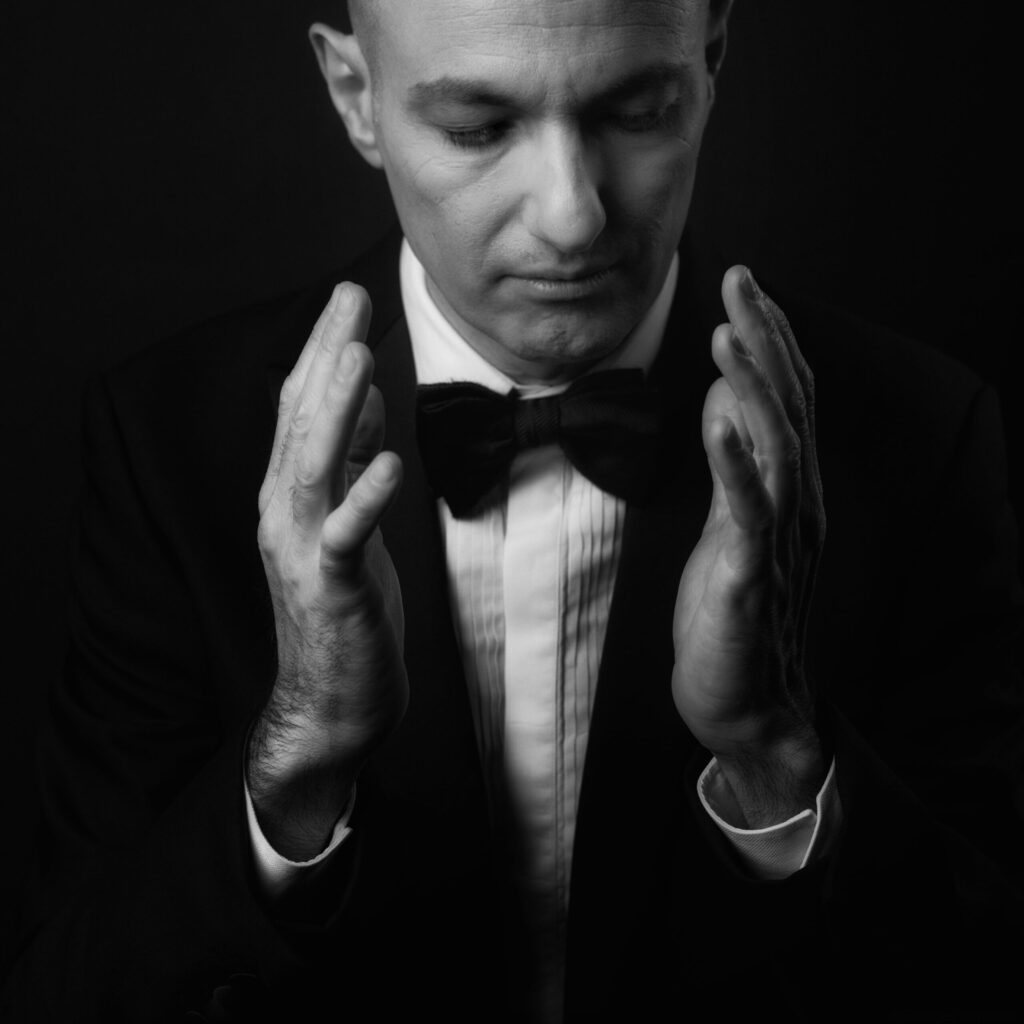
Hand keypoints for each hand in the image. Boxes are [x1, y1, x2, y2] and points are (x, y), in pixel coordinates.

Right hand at [248, 283, 406, 858]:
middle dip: (324, 357)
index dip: (319, 352)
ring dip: (333, 410)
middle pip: (300, 424)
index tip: (345, 301)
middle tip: (348, 299)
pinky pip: (346, 537)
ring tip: (356, 355)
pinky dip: (365, 497)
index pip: (299, 411)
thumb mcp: (347, 521)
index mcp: (290, 496)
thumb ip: (347, 464)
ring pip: (312, 468)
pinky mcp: (332, 589)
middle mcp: (284, 514)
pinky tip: (389, 460)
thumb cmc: (342, 607)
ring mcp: (303, 551)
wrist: (330, 701)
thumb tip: (361, 402)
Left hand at [672, 266, 825, 826]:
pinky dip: (733, 465)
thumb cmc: (734, 611)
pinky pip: (745, 514)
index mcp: (789, 489)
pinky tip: (715, 422)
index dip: (771, 338)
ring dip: (751, 386)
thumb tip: (723, 399)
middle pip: (786, 406)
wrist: (748, 702)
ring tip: (726, 332)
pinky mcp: (748, 577)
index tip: (746, 283)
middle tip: (740, 279)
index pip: (788, 398)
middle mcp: (795, 504)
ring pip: (773, 448)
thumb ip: (735, 464)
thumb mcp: (730, 525)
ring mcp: (776, 540)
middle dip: (763, 339)